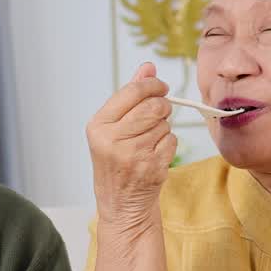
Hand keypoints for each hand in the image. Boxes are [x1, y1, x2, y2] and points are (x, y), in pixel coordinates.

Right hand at [86, 62, 175, 231]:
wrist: (121, 203)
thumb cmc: (117, 160)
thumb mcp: (113, 127)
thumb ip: (130, 95)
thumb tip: (148, 67)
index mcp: (98, 126)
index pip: (133, 92)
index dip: (153, 85)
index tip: (161, 87)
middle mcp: (112, 140)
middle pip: (153, 106)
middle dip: (161, 107)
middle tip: (158, 114)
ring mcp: (133, 156)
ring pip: (165, 124)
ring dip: (163, 128)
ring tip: (148, 141)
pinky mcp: (151, 168)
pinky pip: (172, 141)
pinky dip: (168, 144)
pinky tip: (154, 154)